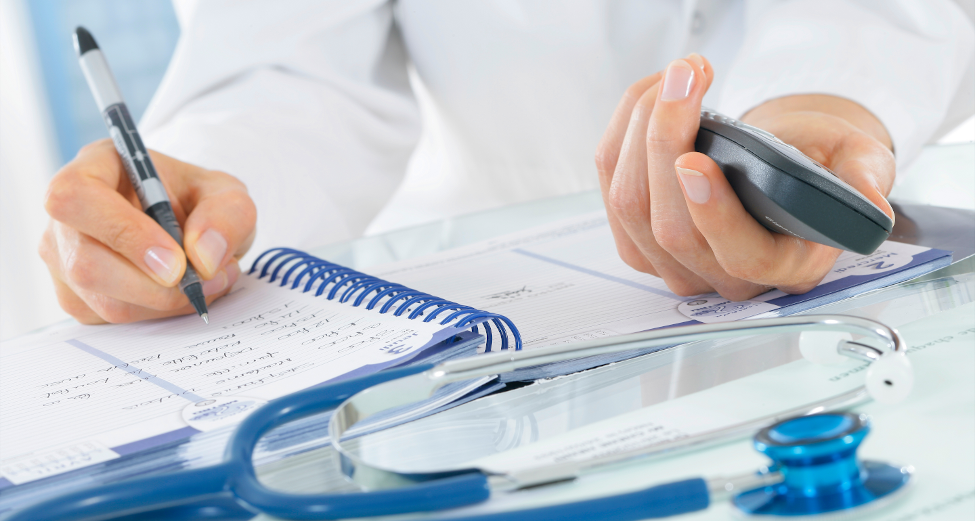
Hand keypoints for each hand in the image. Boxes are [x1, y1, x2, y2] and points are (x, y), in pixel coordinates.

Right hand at [39, 139, 256, 323]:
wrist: (193, 226)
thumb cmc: (198, 200)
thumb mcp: (227, 194)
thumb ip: (227, 216)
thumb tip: (204, 259)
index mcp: (92, 168)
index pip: (75, 199)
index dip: (124, 234)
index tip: (176, 262)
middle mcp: (65, 217)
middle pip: (85, 265)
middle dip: (155, 286)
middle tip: (206, 279)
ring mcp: (63, 261)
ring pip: (103, 302)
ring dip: (167, 302)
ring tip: (206, 280)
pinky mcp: (78, 298)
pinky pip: (113, 322)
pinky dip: (160, 314)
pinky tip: (182, 292)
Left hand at [596, 54, 894, 299]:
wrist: (785, 163)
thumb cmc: (817, 165)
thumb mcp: (859, 163)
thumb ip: (864, 181)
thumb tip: (867, 204)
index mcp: (784, 265)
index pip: (741, 256)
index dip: (714, 213)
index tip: (696, 160)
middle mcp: (723, 275)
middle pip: (671, 226)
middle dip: (667, 140)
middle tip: (687, 76)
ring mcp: (674, 261)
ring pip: (631, 205)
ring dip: (641, 127)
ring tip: (677, 76)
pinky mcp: (639, 238)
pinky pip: (611, 188)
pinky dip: (623, 132)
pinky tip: (652, 97)